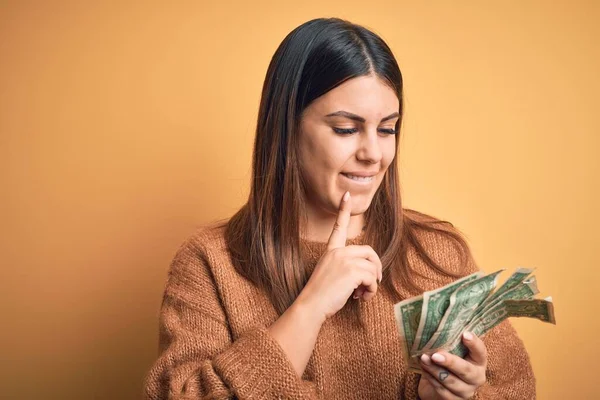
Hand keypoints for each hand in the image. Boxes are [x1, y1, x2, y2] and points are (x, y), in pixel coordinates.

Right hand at [295, 191, 382, 320]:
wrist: (311, 306)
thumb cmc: (320, 296)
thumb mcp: (331, 276)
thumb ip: (346, 269)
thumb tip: (368, 277)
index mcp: (331, 251)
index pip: (338, 227)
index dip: (343, 210)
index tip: (347, 195)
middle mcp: (338, 252)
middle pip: (369, 251)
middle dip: (376, 267)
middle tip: (373, 282)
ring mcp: (344, 260)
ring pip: (372, 267)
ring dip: (372, 283)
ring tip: (363, 294)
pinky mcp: (352, 271)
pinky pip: (372, 278)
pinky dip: (371, 290)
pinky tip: (361, 297)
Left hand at [417, 332, 486, 399]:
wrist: (439, 384)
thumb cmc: (447, 362)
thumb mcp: (452, 350)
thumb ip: (450, 340)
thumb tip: (437, 323)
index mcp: (479, 361)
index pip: (481, 351)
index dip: (474, 343)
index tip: (464, 334)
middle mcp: (477, 377)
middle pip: (466, 370)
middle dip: (450, 362)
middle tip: (435, 354)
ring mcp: (466, 391)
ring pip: (451, 381)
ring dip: (435, 370)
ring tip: (423, 359)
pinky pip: (442, 390)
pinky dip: (431, 378)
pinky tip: (423, 369)